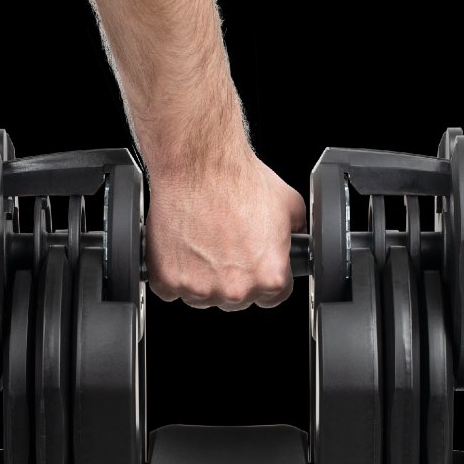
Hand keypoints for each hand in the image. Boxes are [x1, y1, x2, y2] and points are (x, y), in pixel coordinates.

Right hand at [145, 150, 306, 310]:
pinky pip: (170, 288)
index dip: (264, 278)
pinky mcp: (167, 280)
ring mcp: (199, 288)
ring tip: (203, 242)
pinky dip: (173, 273)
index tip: (255, 265)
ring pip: (202, 297)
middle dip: (233, 277)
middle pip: (237, 299)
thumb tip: (296, 239)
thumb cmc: (237, 180)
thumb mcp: (288, 204)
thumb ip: (295, 233)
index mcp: (270, 277)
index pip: (273, 297)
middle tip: (226, 245)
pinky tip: (181, 248)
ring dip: (202, 278)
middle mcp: (236, 289)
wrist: (197, 164)